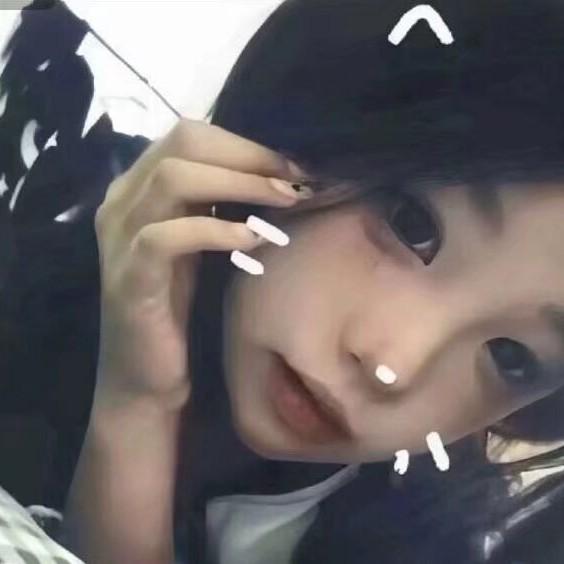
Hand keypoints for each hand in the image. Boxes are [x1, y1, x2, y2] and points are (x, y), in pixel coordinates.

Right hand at [93, 118, 306, 412]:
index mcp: (139, 186)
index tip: (293, 165)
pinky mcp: (128, 276)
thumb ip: (218, 204)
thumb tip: (276, 173)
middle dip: (248, 156)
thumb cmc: (179, 309)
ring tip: (286, 199)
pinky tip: (252, 241)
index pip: (191, 135)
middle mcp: (122, 200)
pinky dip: (215, 231)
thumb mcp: (200, 245)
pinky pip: (167, 236)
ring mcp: (119, 236)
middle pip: (183, 143)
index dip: (246, 145)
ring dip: (240, 184)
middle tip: (296, 179)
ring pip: (173, 179)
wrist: (146, 377)